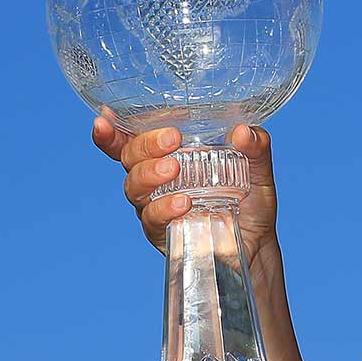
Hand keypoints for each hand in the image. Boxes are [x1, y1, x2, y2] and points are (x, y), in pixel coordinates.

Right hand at [92, 110, 280, 258]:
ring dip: (149, 173)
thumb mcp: (258, 168)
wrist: (258, 243)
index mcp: (169, 155)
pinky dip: (164, 208)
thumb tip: (244, 131)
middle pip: (129, 158)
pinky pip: (152, 218)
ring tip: (173, 169)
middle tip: (171, 139)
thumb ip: (255, 147)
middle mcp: (155, 179)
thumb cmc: (250, 200)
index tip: (103, 117)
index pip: (131, 139)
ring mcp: (155, 206)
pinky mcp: (162, 232)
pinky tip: (182, 202)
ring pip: (134, 186)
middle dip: (144, 145)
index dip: (112, 130)